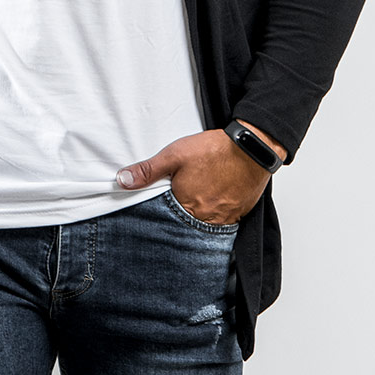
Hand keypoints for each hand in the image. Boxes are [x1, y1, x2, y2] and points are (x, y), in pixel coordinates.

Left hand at [115, 123, 285, 225]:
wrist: (252, 147)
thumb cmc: (214, 150)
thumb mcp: (174, 155)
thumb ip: (148, 170)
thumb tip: (122, 181)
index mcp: (187, 206)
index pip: (166, 222)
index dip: (160, 219)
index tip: (157, 216)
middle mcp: (206, 219)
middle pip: (186, 227)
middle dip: (179, 223)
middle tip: (177, 211)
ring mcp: (225, 218)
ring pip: (206, 226)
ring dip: (198, 219)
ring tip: (195, 206)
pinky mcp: (240, 213)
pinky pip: (224, 222)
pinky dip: (216, 216)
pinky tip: (213, 203)